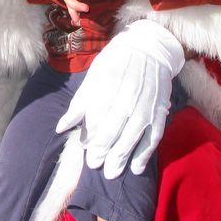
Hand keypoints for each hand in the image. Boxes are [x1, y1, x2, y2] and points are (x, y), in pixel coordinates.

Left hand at [56, 20, 184, 178]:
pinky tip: (135, 168)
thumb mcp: (94, 76)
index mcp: (108, 87)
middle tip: (94, 165)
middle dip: (103, 150)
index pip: (97, 117)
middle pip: (113, 130)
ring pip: (132, 137)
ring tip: (111, 172)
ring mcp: (145, 107)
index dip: (90, 136)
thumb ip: (79, 104)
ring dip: (121, 157)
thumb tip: (61, 128)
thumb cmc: (115, 62)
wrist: (149, 48)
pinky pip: (152, 138)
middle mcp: (127, 99)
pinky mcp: (159, 112)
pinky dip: (144, 154)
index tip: (84, 148)